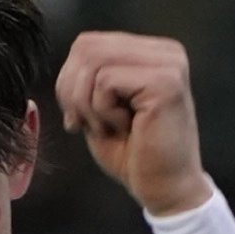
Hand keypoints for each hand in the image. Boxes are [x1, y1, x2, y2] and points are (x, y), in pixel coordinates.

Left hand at [55, 30, 216, 217]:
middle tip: (83, 124)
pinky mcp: (165, 82)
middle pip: (87, 46)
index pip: (87, 43)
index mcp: (151, 52)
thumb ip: (87, 80)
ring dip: (86, 103)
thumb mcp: (101, 109)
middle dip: (71, 90)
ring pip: (94, 61)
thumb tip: (66, 70)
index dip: (69, 80)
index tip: (78, 117)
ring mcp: (168, 64)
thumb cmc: (135, 155)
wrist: (166, 190)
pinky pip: (105, 81)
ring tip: (107, 127)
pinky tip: (124, 128)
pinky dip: (102, 110)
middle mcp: (164, 52)